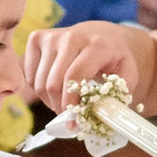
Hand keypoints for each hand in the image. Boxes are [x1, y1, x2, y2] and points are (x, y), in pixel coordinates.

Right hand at [25, 19, 156, 113]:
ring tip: (63, 103)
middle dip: (59, 106)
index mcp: (95, 45)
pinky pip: (30, 76)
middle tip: (68, 116)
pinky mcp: (36, 38)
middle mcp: (71, 37)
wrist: (100, 33)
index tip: (72, 123)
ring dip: (49, 101)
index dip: (69, 104)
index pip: (73, 78)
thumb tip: (105, 118)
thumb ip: (118, 95)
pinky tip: (54, 89)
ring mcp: (51, 37)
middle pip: (53, 83)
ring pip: (39, 82)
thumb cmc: (113, 58)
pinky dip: (39, 90)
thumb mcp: (126, 74)